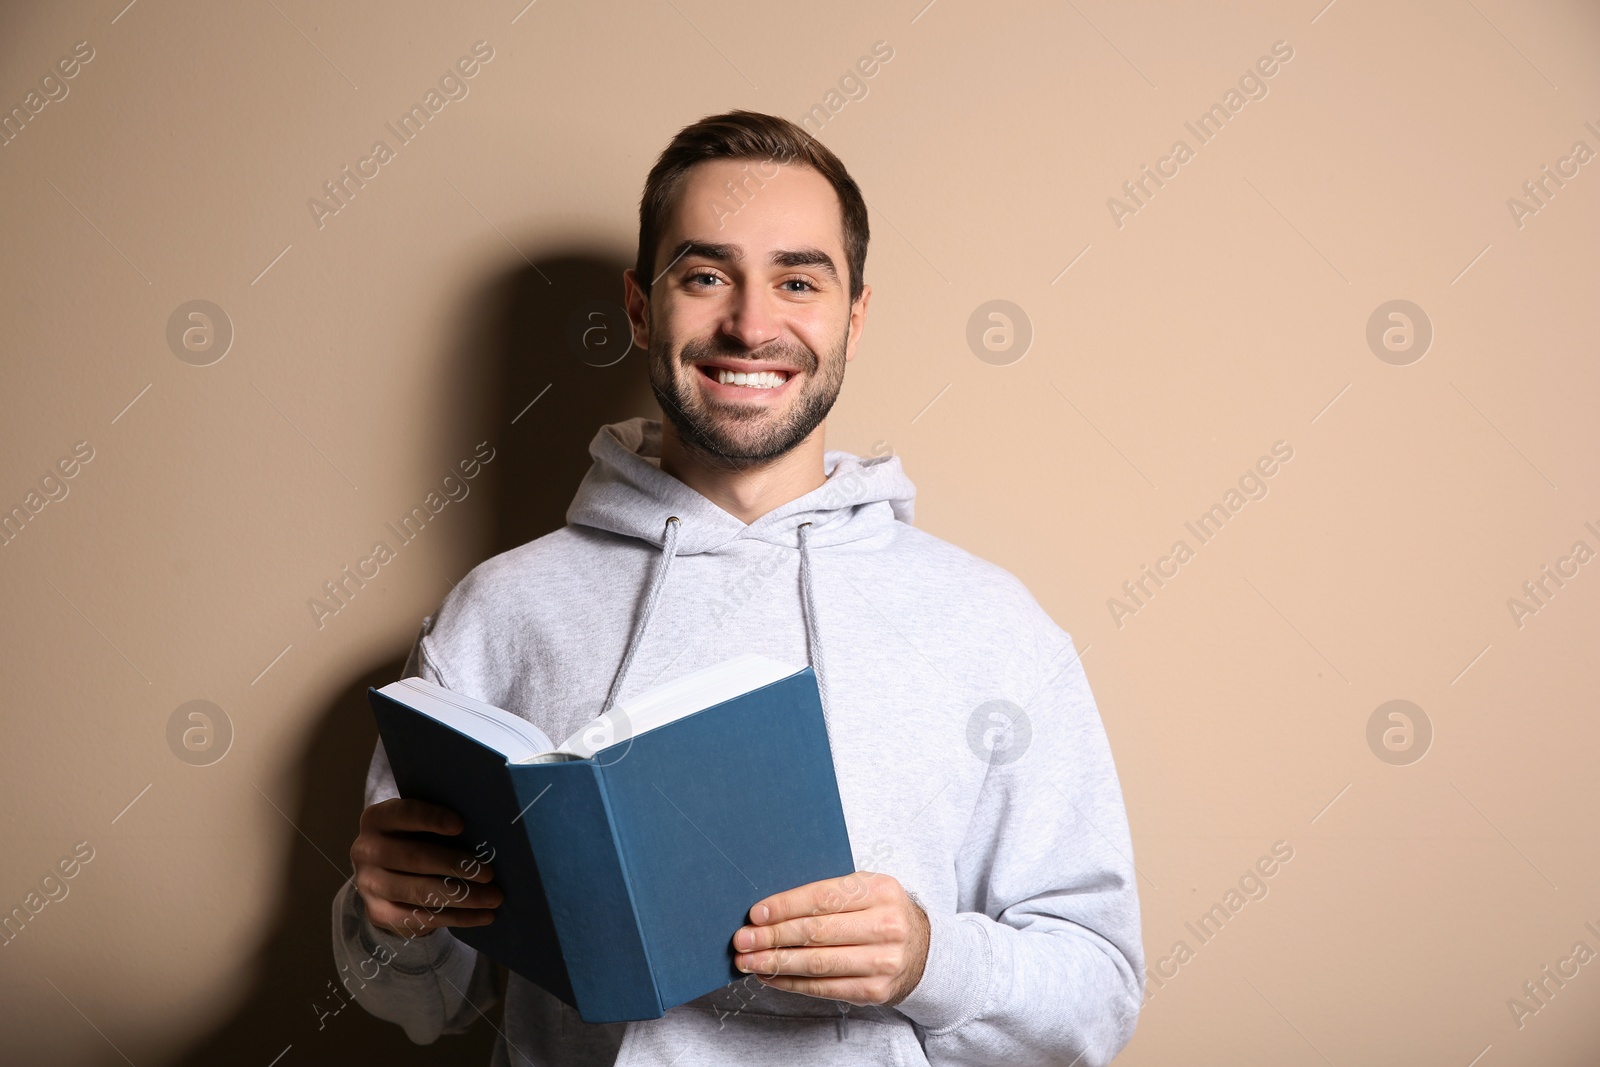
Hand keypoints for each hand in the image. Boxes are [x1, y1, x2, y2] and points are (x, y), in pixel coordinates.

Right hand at [350, 798, 501, 936]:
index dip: (432, 819)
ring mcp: (368, 884)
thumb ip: (440, 825)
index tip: (461, 825)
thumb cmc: (416, 839)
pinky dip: (457, 918)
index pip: (405, 814)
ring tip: (493, 898)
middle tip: (489, 872)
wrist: (385, 873)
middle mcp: (366, 851)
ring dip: (462, 896)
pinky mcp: (378, 913)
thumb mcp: (419, 825)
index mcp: (378, 819)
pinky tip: (482, 916)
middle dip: (455, 865)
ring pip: (419, 892)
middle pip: (414, 858)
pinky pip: (420, 918)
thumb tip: (484, 835)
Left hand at [731, 870, 929, 1005]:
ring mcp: (882, 961)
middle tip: (743, 940)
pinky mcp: (874, 990)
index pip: (823, 898)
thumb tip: (770, 908)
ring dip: (776, 963)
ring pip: (818, 963)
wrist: (921, 950)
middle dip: (773, 937)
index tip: (756, 914)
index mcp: (880, 890)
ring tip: (748, 961)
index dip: (785, 907)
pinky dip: (792, 983)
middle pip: (817, 932)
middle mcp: (886, 925)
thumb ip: (828, 893)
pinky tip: (771, 976)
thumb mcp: (865, 889)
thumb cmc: (880, 913)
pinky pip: (824, 987)